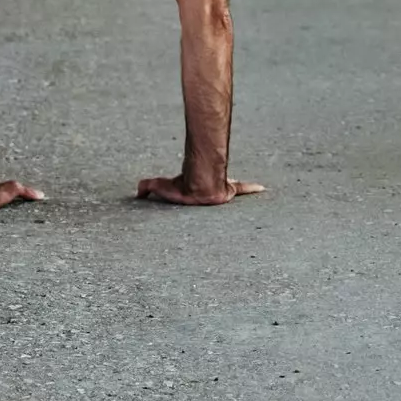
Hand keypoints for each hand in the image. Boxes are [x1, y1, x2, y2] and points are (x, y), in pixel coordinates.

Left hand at [136, 174, 263, 206]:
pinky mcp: (230, 187)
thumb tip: (137, 192)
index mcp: (196, 203)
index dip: (191, 205)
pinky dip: (252, 189)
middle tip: (220, 209)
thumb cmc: (184, 187)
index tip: (197, 217)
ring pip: (228, 194)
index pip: (192, 203)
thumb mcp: (163, 186)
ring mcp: (221, 194)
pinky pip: (243, 188)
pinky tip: (263, 189)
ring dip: (236, 198)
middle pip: (212, 202)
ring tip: (249, 201)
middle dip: (216, 206)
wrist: (203, 183)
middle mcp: (210, 203)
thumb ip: (148, 186)